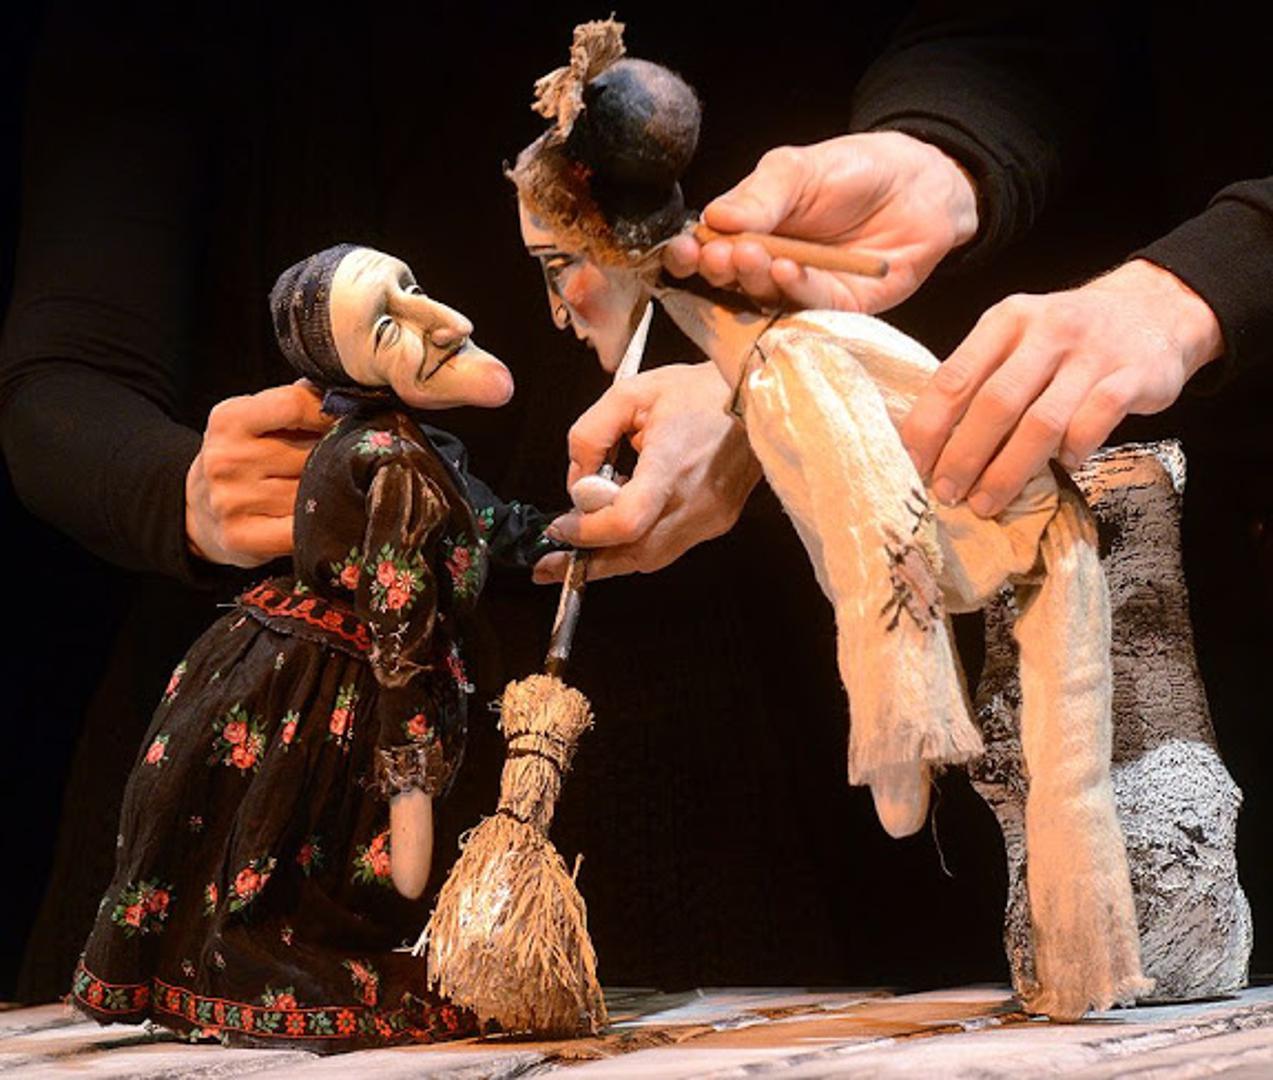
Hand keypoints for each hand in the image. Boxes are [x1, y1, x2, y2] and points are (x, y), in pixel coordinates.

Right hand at [185, 382, 333, 565]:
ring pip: (310, 492)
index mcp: (229, 419)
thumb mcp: (255, 417)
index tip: (349, 423)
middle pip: (310, 453)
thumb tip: (349, 390)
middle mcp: (226, 458)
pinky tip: (319, 517)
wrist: (196, 509)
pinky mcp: (240, 537)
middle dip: (335, 457)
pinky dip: (318, 524)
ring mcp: (231, 500)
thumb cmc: (242, 456)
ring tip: (327, 490)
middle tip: (347, 462)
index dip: (331, 414)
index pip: (295, 405)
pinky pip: (300, 530)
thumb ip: (298, 399)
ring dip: (329, 492)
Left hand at [532, 363, 761, 581]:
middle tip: (551, 561)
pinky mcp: (718, 522)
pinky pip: (669, 547)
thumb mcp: (630, 393)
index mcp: (673, 463)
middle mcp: (696, 499)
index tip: (561, 526)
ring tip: (580, 545)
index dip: (586, 532)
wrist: (759, 397)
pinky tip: (621, 526)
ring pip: (650, 559)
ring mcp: (711, 516)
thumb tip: (576, 482)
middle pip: (634, 554)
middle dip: (587, 561)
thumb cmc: (700, 391)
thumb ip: (589, 436)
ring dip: (610, 557)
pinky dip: (638, 543)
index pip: (627, 520)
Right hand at [663, 131, 977, 312]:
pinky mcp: (837, 308)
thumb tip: (714, 218)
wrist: (921, 184)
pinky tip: (787, 268)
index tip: (684, 248)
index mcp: (748, 231)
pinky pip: (809, 305)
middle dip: (719, 269)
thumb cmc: (854, 171)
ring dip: (753, 280)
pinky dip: (796, 289)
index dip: (691, 255)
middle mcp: (768, 266)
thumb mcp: (798, 169)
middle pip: (729, 281)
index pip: (707, 251)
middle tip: (719, 254)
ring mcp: (801, 290)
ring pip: (765, 297)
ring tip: (750, 255)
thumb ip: (759, 196)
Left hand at [901, 259, 1223, 516]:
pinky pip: (1096, 419)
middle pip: (995, 402)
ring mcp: (1092, 352)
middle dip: (964, 456)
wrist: (1155, 307)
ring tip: (987, 501)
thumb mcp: (1018, 337)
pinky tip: (1064, 467)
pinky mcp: (1134, 374)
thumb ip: (981, 377)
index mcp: (1006, 320)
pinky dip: (1075, 449)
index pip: (954, 377)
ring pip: (1042, 420)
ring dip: (1009, 469)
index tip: (914, 464)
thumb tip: (931, 442)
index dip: (929, 426)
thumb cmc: (1068, 337)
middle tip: (947, 492)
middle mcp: (1047, 330)